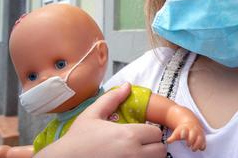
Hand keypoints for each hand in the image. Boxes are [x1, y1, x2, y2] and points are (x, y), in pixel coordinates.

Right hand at [34, 83, 166, 157]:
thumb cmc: (76, 140)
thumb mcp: (92, 115)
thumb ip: (112, 99)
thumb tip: (127, 86)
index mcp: (128, 135)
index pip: (156, 134)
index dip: (150, 133)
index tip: (141, 134)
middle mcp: (133, 153)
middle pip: (160, 151)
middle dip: (153, 147)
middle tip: (141, 145)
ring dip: (149, 157)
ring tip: (135, 152)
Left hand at [166, 120, 205, 151]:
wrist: (191, 123)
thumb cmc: (183, 130)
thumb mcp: (177, 132)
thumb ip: (173, 137)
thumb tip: (168, 141)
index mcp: (186, 129)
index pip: (185, 131)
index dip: (183, 134)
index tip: (182, 137)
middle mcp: (193, 130)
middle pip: (193, 134)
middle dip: (191, 140)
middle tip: (188, 145)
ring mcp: (198, 133)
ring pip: (200, 138)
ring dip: (197, 144)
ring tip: (193, 149)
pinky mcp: (202, 137)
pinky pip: (204, 141)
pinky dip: (203, 145)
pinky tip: (201, 149)